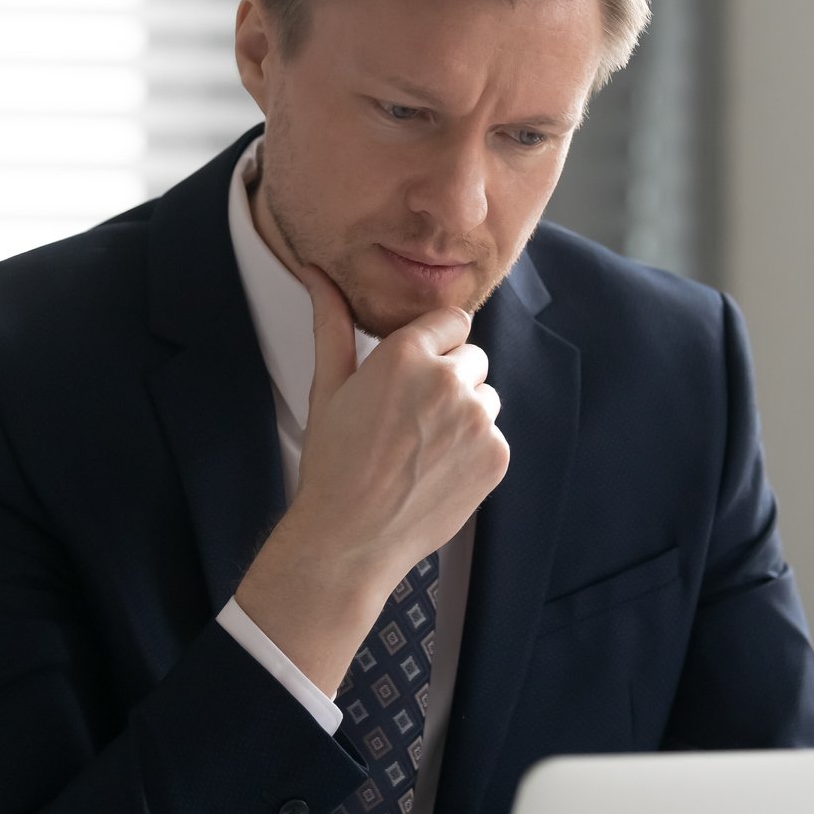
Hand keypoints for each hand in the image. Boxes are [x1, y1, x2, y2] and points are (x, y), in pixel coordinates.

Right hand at [233, 264, 507, 693]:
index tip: (413, 376)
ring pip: (486, 397)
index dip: (432, 348)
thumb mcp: (328, 387)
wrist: (350, 538)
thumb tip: (317, 274)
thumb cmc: (333, 463)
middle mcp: (447, 379)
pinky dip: (474, 450)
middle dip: (449, 380)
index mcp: (404, 353)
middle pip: (472, 358)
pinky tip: (437, 469)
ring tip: (422, 448)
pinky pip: (495, 435)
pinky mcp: (496, 455)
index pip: (451, 322)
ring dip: (465, 414)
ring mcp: (476, 419)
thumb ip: (332, 323)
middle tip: (410, 420)